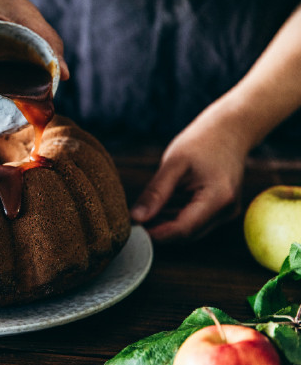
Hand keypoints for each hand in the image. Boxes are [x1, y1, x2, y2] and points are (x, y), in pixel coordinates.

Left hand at [130, 120, 246, 241]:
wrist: (230, 130)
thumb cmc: (202, 141)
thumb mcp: (173, 164)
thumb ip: (155, 193)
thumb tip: (136, 218)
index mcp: (218, 198)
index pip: (183, 229)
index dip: (156, 233)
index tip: (133, 230)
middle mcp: (227, 211)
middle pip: (187, 234)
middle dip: (159, 229)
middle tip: (134, 219)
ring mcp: (227, 212)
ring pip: (190, 230)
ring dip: (166, 223)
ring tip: (146, 208)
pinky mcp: (222, 210)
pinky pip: (195, 221)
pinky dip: (176, 216)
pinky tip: (161, 204)